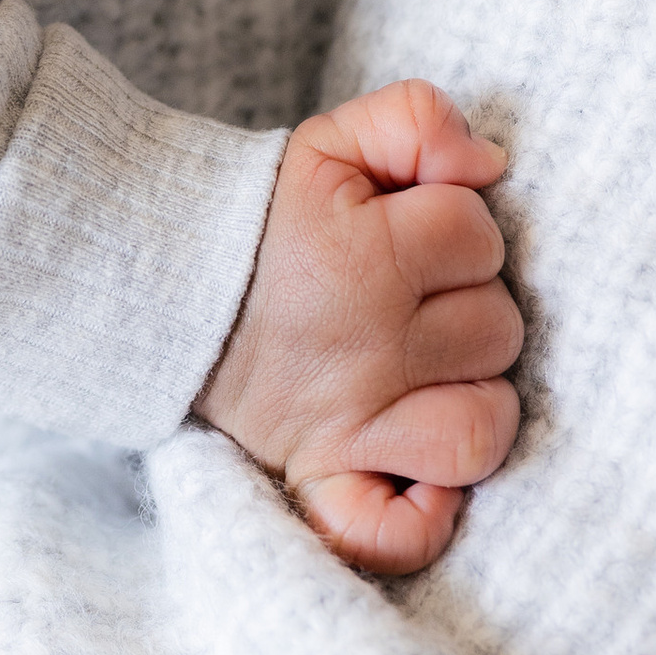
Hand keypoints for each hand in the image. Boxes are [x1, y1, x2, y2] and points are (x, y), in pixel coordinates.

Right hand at [191, 80, 521, 574]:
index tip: (408, 230)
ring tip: (431, 370)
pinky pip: (398, 534)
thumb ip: (418, 120)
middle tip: (411, 294)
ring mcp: (347, 427)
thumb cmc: (262, 217)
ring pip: (480, 431)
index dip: (453, 222)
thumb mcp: (330, 141)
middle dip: (466, 301)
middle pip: (496, 330)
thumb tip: (489, 165)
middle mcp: (363, 348)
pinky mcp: (321, 482)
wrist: (160, 286)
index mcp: (363, 258)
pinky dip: (423, 518)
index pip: (477, 235)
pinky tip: (420, 473)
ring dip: (473, 397)